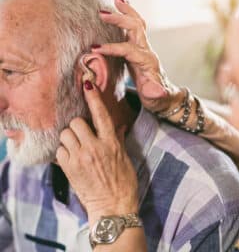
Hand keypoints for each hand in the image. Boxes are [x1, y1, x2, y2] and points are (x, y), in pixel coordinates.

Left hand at [56, 81, 138, 224]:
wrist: (114, 207)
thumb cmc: (124, 183)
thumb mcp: (125, 158)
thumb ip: (118, 139)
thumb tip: (118, 125)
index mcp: (111, 143)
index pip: (101, 115)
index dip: (94, 98)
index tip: (87, 84)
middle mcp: (95, 148)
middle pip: (76, 122)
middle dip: (77, 126)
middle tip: (82, 134)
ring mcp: (81, 158)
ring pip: (65, 134)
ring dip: (69, 138)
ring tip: (76, 146)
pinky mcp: (70, 169)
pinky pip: (59, 151)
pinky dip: (63, 152)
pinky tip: (71, 158)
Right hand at [93, 0, 180, 112]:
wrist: (165, 98)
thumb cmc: (159, 99)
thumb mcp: (156, 99)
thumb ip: (155, 93)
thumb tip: (158, 91)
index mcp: (148, 62)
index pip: (129, 49)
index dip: (112, 48)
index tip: (95, 48)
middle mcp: (147, 52)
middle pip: (136, 28)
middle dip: (120, 19)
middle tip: (102, 14)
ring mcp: (143, 50)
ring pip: (137, 25)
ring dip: (127, 12)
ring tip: (116, 0)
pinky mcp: (139, 51)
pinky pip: (134, 30)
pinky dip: (128, 18)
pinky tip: (121, 12)